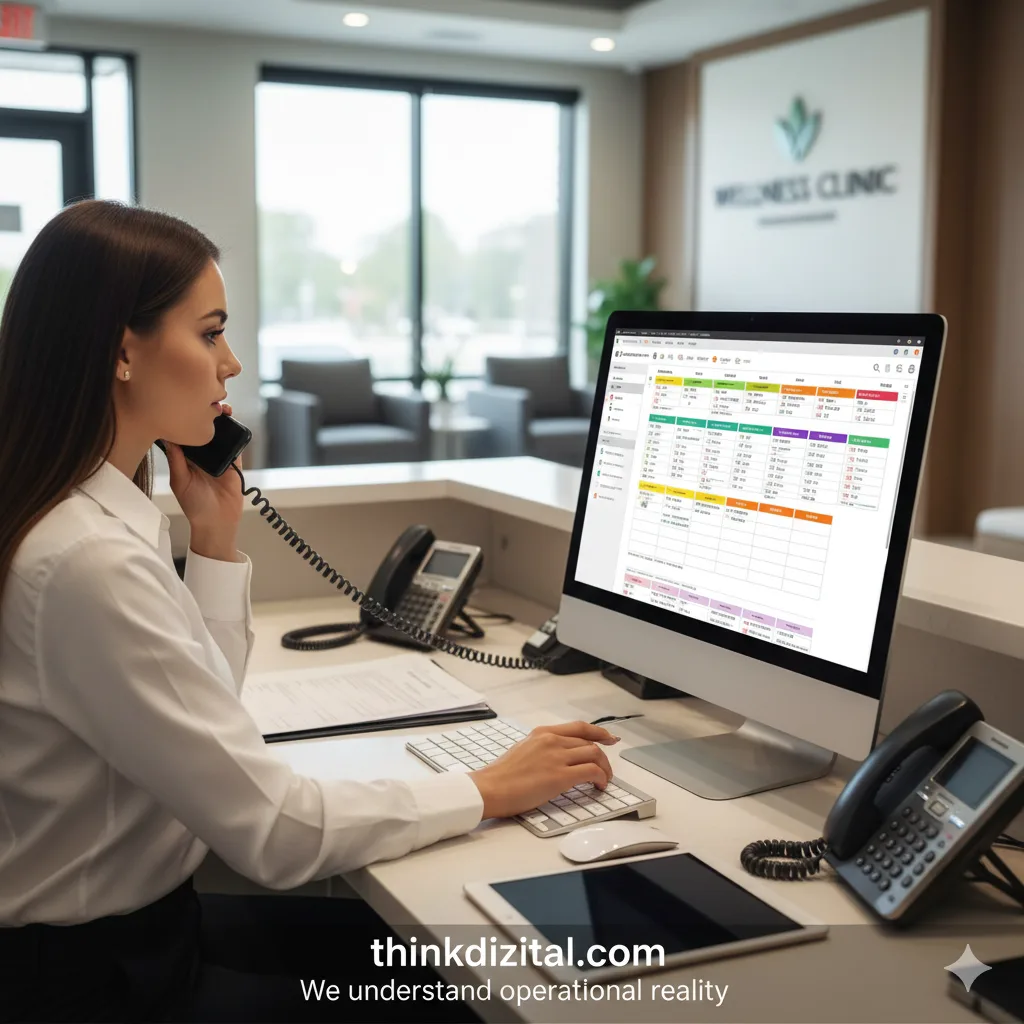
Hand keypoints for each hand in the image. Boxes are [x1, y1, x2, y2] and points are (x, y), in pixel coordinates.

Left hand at [162, 403, 243, 558]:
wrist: (217, 522)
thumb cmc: (195, 506)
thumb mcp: (180, 481)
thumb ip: (176, 460)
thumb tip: (168, 437)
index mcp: (186, 458)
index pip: (184, 434)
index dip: (184, 419)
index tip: (183, 405)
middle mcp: (202, 455)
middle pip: (204, 429)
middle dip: (206, 415)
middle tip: (205, 402)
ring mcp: (220, 458)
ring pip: (222, 434)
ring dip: (223, 421)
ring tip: (222, 408)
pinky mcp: (235, 462)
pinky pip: (237, 445)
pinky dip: (236, 433)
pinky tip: (234, 422)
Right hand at [469, 721, 618, 820]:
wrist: (490, 788)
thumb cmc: (501, 776)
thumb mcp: (523, 750)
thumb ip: (542, 749)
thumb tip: (558, 758)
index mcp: (542, 733)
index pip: (579, 727)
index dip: (599, 732)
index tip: (609, 738)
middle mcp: (552, 741)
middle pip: (589, 742)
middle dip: (603, 756)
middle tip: (606, 769)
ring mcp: (557, 757)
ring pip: (594, 754)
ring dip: (604, 768)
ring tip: (604, 779)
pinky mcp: (560, 776)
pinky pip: (591, 771)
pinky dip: (601, 778)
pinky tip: (599, 785)